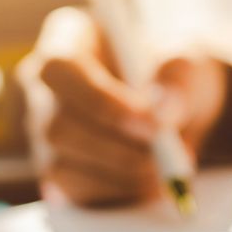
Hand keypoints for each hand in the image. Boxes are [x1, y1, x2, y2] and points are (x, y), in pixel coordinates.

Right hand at [18, 7, 225, 206]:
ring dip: (120, 174)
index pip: (60, 69)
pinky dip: (116, 192)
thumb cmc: (173, 72)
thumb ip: (178, 80)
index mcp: (67, 38)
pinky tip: (150, 183)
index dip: (99, 99)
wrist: (177, 107)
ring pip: (61, 164)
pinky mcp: (58, 168)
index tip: (149, 121)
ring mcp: (44, 130)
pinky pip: (74, 191)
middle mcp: (43, 86)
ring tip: (168, 169)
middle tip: (168, 155)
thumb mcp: (188, 62)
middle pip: (58, 125)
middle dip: (117, 148)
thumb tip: (163, 112)